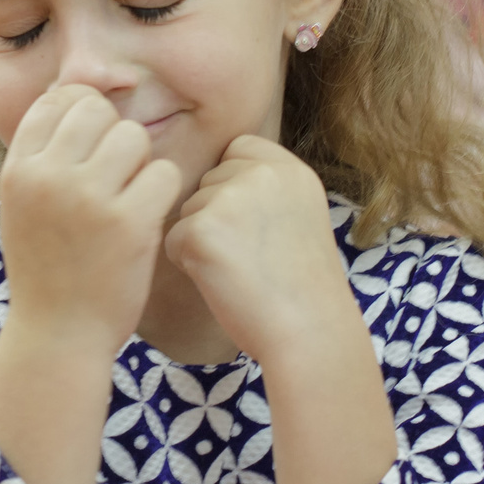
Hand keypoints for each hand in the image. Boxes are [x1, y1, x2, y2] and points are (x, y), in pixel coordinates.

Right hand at [0, 83, 183, 350]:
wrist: (57, 335)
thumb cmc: (45, 268)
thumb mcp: (20, 207)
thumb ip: (42, 158)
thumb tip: (74, 98)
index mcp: (19, 170)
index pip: (57, 99)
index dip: (83, 109)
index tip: (94, 140)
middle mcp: (49, 177)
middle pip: (98, 110)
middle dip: (114, 135)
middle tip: (116, 173)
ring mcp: (89, 199)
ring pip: (135, 137)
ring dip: (141, 163)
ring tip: (131, 197)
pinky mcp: (129, 223)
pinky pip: (164, 173)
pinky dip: (163, 192)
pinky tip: (148, 216)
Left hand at [162, 134, 345, 365]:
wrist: (311, 333)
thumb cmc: (301, 287)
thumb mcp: (300, 216)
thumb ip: (265, 188)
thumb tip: (215, 180)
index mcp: (290, 168)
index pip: (236, 151)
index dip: (234, 188)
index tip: (257, 227)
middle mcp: (261, 173)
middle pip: (208, 181)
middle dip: (216, 216)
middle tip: (254, 257)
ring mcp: (230, 198)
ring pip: (188, 210)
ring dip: (202, 241)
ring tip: (243, 271)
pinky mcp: (201, 229)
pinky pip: (173, 239)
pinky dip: (189, 265)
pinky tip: (225, 283)